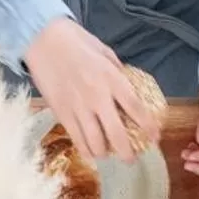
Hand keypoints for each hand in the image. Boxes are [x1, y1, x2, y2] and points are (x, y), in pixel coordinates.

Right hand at [23, 18, 157, 161]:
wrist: (44, 40)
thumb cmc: (77, 42)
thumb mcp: (105, 52)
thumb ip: (117, 72)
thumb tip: (126, 87)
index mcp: (112, 79)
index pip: (136, 109)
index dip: (148, 127)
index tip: (155, 138)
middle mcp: (97, 97)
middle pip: (117, 134)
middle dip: (127, 152)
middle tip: (131, 159)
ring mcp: (78, 107)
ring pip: (95, 142)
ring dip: (105, 153)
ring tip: (108, 155)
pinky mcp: (61, 113)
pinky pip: (76, 138)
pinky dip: (85, 149)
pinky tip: (90, 152)